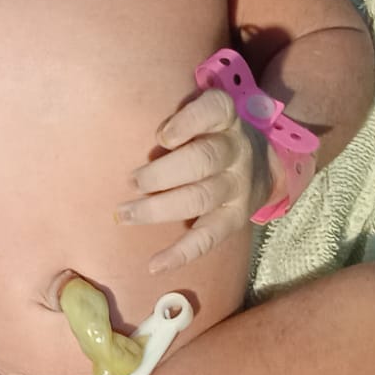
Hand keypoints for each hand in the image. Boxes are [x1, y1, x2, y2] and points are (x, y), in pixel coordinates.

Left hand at [115, 88, 280, 274]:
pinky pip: (208, 238)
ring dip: (159, 209)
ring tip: (124, 214)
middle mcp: (235, 149)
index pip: (214, 110)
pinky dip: (180, 254)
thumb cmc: (208, 134)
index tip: (162, 137)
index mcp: (224, 117)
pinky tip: (154, 264)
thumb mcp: (199, 113)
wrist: (259, 164)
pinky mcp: (235, 218)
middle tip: (131, 181)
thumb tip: (116, 129)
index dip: (188, 123)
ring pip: (201, 198)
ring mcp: (237, 186)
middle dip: (162, 173)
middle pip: (203, 159)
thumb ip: (171, 116)